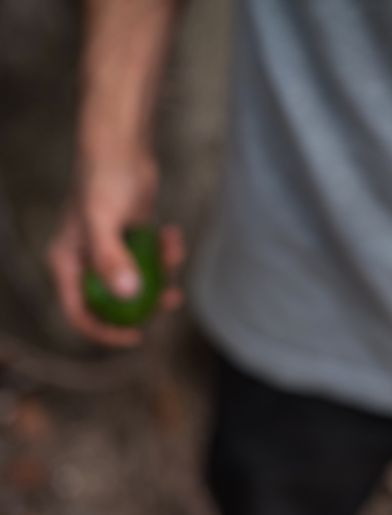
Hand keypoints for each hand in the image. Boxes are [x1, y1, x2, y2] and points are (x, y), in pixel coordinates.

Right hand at [47, 152, 183, 346]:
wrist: (120, 149)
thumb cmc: (103, 181)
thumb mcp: (103, 222)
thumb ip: (111, 259)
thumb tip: (127, 296)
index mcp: (67, 264)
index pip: (80, 313)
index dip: (105, 332)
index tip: (137, 337)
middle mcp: (87, 262)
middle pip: (116, 302)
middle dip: (146, 303)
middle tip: (172, 299)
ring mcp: (112, 252)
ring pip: (141, 281)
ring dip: (162, 271)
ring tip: (172, 247)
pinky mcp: (133, 240)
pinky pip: (152, 260)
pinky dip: (165, 251)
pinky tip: (170, 231)